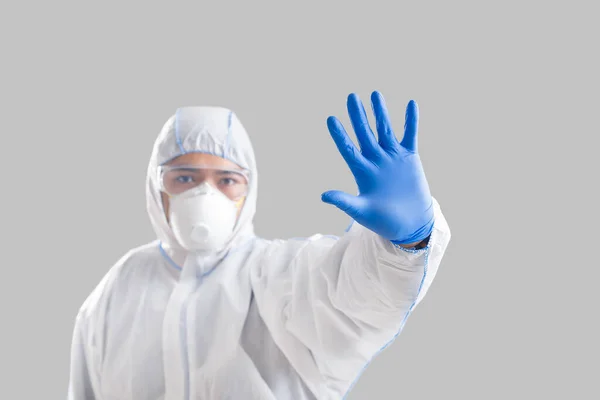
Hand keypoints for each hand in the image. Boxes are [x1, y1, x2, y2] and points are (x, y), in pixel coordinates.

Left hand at [321, 91, 433, 244]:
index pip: (348, 148)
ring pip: (385, 129)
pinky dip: (411, 120)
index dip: (339, 134)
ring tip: (374, 94)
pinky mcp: (410, 157)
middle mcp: (376, 160)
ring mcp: (393, 157)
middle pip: (365, 133)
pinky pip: (410, 134)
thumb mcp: (361, 212)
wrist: (410, 224)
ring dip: (381, 112)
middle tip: (351, 97)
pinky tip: (411, 103)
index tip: (330, 119)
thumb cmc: (383, 221)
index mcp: (362, 171)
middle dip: (358, 115)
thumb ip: (343, 201)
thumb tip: (323, 196)